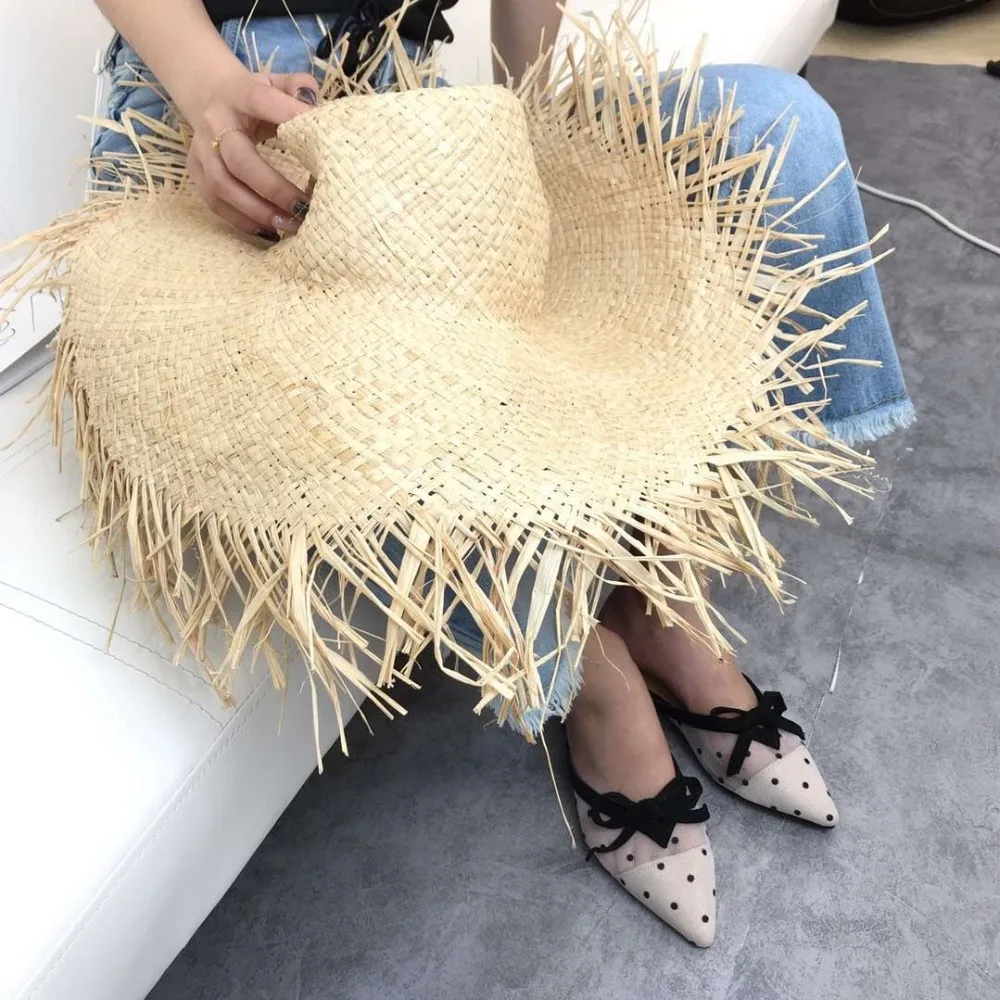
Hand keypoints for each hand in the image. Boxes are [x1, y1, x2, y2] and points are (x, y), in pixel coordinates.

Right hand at [184, 68, 318, 236]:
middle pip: (239, 160)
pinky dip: (242, 221)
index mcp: (239, 94)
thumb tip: (314, 109)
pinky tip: (268, 230)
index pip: (261, 102)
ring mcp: (201, 149)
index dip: (289, 117)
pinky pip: (215, 203)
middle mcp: (214, 123)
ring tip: (289, 225)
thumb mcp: (275, 82)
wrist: (208, 95)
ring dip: (258, 211)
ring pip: (223, 187)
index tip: (320, 139)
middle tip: (303, 208)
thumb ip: (297, 87)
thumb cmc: (255, 96)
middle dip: (274, 188)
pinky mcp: (195, 171)